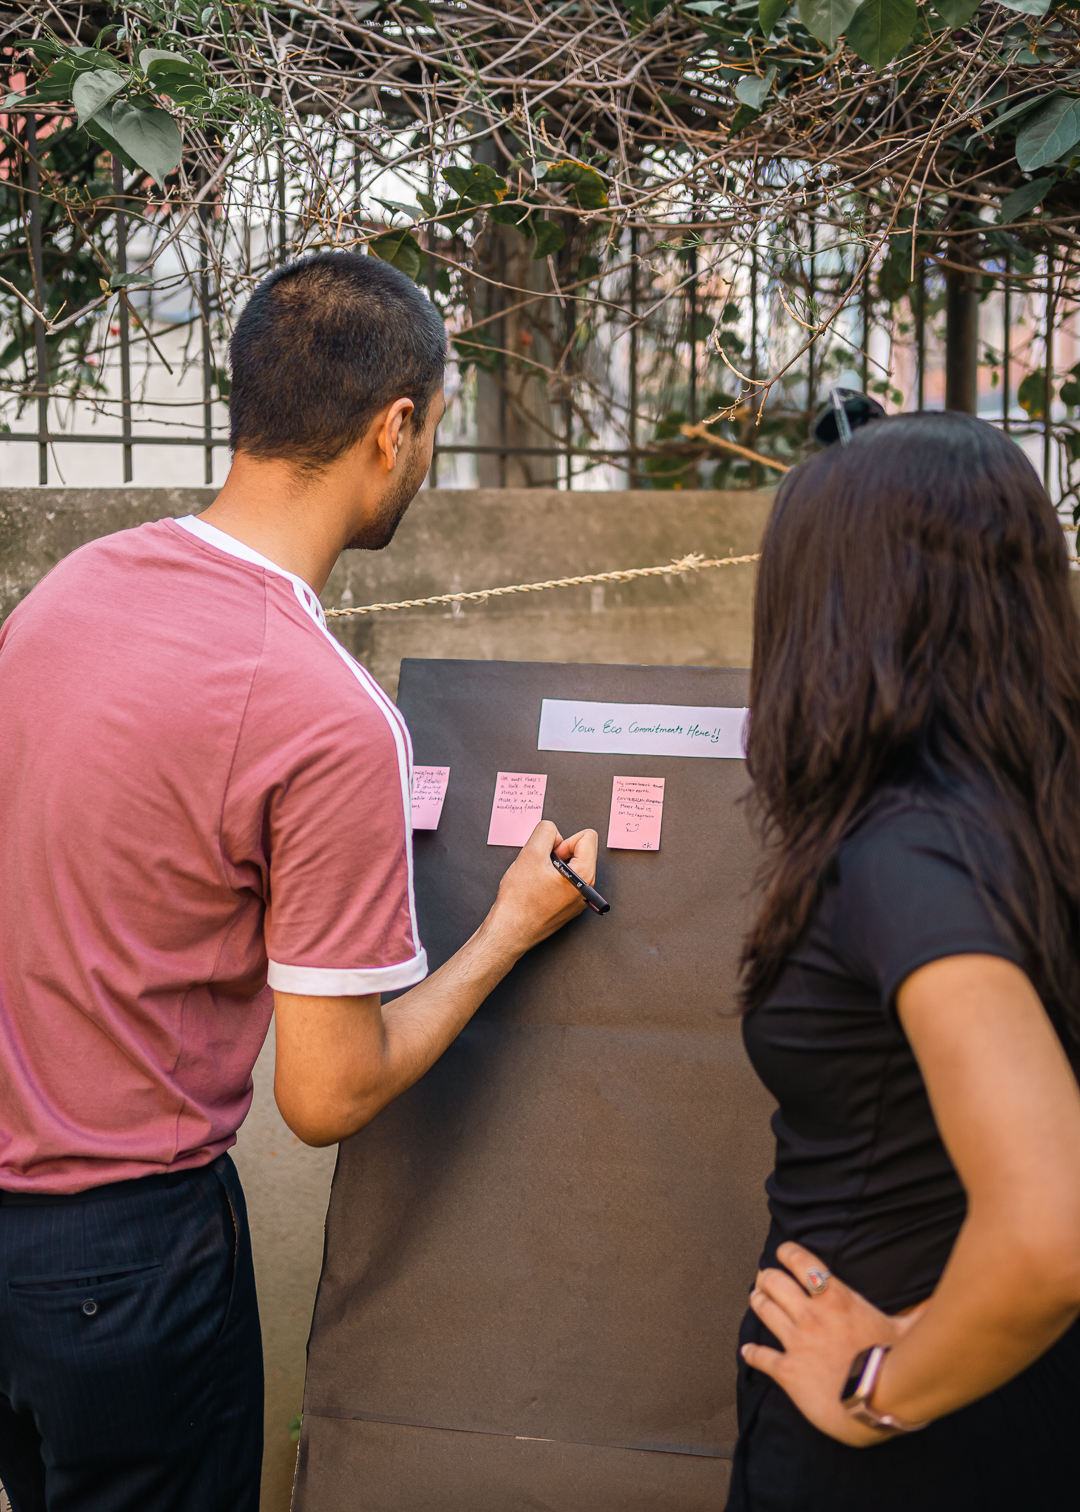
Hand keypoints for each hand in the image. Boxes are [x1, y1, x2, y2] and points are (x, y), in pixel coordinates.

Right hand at [486, 820, 598, 955]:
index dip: (564, 840)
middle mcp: (587, 889)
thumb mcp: (530, 853)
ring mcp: (578, 900)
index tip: (549, 856)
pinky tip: (536, 890)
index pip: (588, 836)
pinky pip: (563, 881)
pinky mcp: (567, 906)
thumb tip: (553, 833)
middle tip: (540, 868)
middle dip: (557, 853)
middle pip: (579, 851)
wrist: (509, 931)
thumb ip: (545, 831)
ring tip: (536, 880)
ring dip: (551, 866)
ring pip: (568, 866)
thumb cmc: (519, 901)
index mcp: (585, 875)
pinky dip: (549, 880)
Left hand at [741, 1242, 928, 1446]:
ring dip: (758, 1302)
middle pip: (773, 1281)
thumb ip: (918, 1308)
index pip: (800, 1260)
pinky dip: (752, 1352)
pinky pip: (760, 1356)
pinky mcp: (788, 1371)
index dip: (786, 1253)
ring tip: (757, 1299)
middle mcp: (811, 1314)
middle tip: (767, 1279)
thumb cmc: (894, 1363)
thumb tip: (939, 1297)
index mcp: (836, 1298)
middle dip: (767, 1278)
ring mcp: (796, 1342)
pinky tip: (749, 1350)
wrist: (878, 1403)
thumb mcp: (907, 1327)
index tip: (783, 1253)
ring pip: (763, 1309)